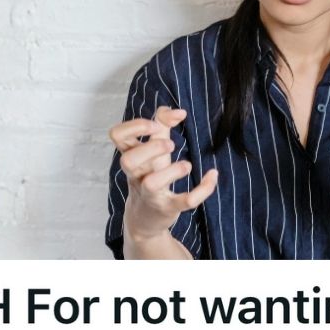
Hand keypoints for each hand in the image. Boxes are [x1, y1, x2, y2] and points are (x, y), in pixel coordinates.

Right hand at [108, 105, 217, 241]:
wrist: (146, 218)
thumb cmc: (150, 175)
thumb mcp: (153, 149)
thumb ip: (161, 124)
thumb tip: (178, 110)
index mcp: (132, 156)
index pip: (117, 136)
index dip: (135, 126)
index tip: (155, 126)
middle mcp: (137, 175)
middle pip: (128, 161)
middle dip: (151, 148)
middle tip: (171, 146)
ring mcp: (151, 194)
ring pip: (151, 184)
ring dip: (172, 171)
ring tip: (186, 165)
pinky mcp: (169, 208)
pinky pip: (185, 202)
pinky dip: (203, 189)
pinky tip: (212, 175)